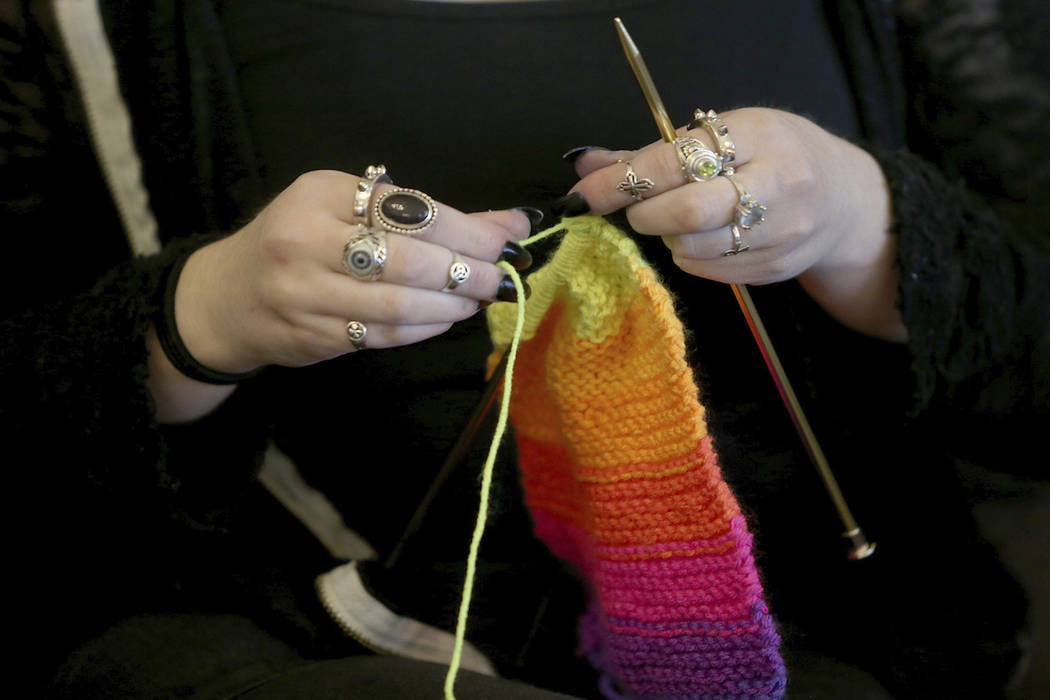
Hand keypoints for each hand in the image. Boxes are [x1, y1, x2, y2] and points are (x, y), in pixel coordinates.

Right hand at [174, 170, 533, 373]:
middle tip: (503, 276)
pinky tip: (445, 319)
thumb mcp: (344, 207)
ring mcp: (305, 294)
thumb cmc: (297, 241)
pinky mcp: (311, 337)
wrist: (225, 298)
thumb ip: (421, 214)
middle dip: (468, 270)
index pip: (411, 210)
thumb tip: (509, 223)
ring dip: (452, 305)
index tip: (509, 237)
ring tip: (479, 299)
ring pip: (399, 304)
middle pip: (409, 259)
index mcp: (319, 194)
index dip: (470, 228)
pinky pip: (383, 336)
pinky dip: (425, 329)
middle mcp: (306, 241)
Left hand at [563, 108, 903, 340]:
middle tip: (638, 210)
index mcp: (760, 135)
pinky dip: (690, 255)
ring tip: (680, 219)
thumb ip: (651, 153)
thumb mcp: (724, 135)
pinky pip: (707, 270)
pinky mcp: (774, 268)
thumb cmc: (773, 158)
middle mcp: (777, 183)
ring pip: (693, 247)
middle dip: (646, 214)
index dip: (623, 179)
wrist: (846, 203)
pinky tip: (705, 237)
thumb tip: (585, 165)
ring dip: (669, 236)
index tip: (586, 193)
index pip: (678, 159)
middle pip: (688, 211)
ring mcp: (780, 232)